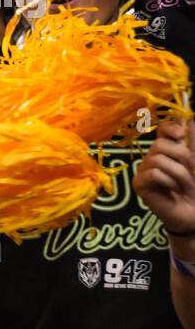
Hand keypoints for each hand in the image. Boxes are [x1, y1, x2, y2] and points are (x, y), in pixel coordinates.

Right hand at [137, 120, 194, 241]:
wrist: (194, 211)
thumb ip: (193, 140)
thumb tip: (190, 116)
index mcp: (168, 150)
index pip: (162, 129)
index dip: (170, 127)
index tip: (182, 135)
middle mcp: (153, 157)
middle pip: (159, 144)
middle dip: (181, 156)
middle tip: (192, 169)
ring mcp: (144, 171)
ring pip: (156, 159)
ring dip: (178, 172)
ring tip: (184, 184)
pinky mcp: (139, 185)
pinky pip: (153, 173)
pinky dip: (168, 181)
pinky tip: (173, 190)